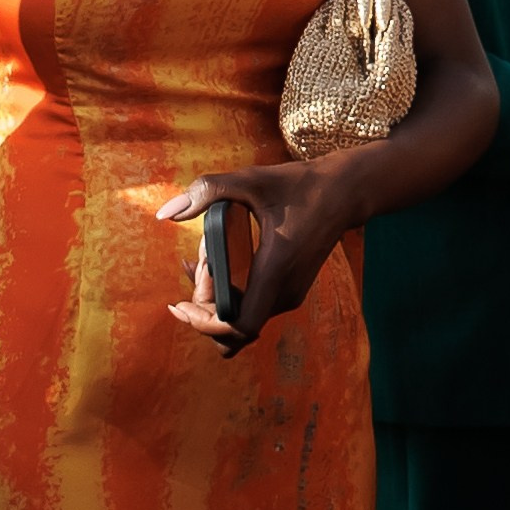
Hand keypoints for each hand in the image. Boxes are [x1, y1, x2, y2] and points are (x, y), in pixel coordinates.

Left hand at [157, 159, 357, 348]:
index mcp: (275, 271)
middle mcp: (283, 292)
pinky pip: (250, 308)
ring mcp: (288, 295)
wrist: (344, 193)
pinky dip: (227, 295)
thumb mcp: (251, 180)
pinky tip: (213, 263)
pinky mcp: (288, 291)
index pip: (240, 328)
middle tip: (196, 261)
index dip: (206, 325)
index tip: (182, 303)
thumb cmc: (300, 185)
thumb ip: (208, 191)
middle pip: (232, 329)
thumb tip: (165, 214)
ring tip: (203, 258)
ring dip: (214, 299)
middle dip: (203, 304)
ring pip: (240, 321)